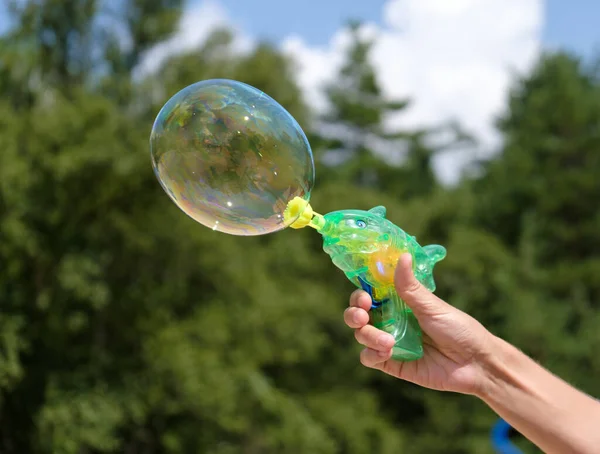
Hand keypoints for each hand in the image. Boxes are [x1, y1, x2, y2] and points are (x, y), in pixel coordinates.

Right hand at [344, 253, 495, 395]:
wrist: (476, 364)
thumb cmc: (459, 329)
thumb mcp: (433, 306)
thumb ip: (411, 287)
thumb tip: (402, 256)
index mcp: (399, 302)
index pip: (370, 294)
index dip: (361, 294)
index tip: (365, 296)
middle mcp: (390, 321)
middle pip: (358, 314)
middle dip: (354, 313)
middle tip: (363, 314)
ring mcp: (389, 342)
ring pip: (361, 335)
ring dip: (367, 335)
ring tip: (388, 342)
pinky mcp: (392, 363)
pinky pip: (368, 358)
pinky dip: (371, 354)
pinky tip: (387, 352)